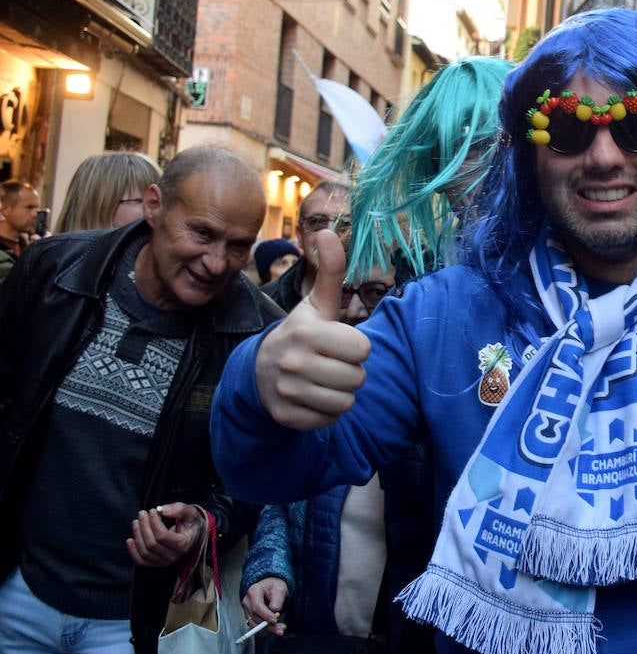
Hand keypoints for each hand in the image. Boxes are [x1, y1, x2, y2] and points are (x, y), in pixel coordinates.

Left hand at [127, 502, 205, 566]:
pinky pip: (141, 561)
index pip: (162, 536)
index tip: (152, 511)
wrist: (194, 536)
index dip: (154, 522)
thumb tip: (162, 510)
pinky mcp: (157, 563)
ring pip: (145, 552)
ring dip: (137, 535)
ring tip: (136, 522)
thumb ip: (179, 509)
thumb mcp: (190, 513)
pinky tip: (130, 540)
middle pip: (151, 544)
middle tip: (142, 514)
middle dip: (144, 526)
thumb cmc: (191, 523)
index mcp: (183, 544)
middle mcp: (174, 556)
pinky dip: (133, 551)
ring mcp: (165, 561)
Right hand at [242, 577, 287, 635]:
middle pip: (255, 617)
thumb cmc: (274, 587)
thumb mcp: (280, 589)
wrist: (269, 588)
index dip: (265, 615)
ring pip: (254, 625)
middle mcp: (247, 601)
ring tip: (280, 628)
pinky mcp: (249, 617)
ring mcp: (246, 610)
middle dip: (268, 626)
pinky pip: (255, 627)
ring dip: (267, 630)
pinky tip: (275, 628)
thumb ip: (278, 599)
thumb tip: (275, 611)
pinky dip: (265, 630)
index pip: (257, 606)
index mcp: (254, 591)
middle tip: (281, 630)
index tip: (275, 620)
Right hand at [255, 229, 370, 429]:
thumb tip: (328, 232)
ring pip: (345, 403)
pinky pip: (328, 421)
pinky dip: (325, 413)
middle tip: (331, 364)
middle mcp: (293, 362)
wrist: (258, 371)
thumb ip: (330, 272)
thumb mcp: (315, 304)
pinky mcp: (285, 417)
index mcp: (306, 332)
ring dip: (341, 394)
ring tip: (323, 380)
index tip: (338, 343)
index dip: (356, 347)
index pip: (362, 350)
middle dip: (350, 372)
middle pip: (357, 379)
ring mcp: (286, 392)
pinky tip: (312, 397)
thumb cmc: (301, 334)